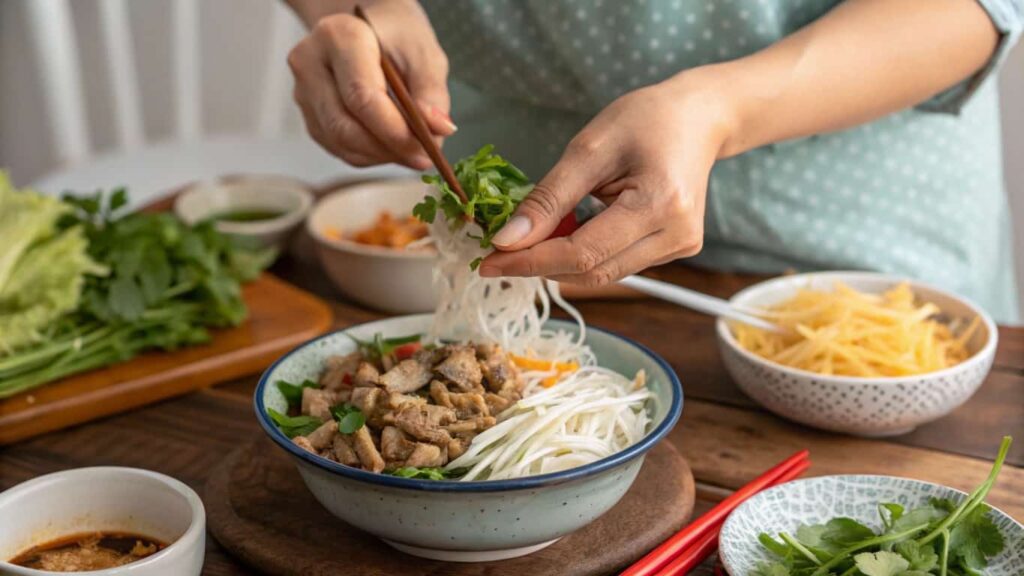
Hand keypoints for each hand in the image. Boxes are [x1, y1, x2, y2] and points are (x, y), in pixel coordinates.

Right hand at [287, 0, 454, 168]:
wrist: (371, 28)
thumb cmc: (397, 36)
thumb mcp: (424, 53)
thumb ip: (432, 92)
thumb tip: (438, 130)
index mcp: (338, 36)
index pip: (361, 96)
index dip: (395, 130)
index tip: (428, 146)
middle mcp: (310, 63)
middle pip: (345, 126)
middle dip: (389, 148)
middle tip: (424, 157)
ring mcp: (303, 92)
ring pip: (340, 142)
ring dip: (381, 155)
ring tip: (412, 149)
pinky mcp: (309, 115)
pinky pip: (338, 148)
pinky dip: (370, 155)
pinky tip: (391, 145)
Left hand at [478, 72, 736, 285]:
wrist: (699, 118)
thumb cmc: (646, 120)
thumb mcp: (589, 148)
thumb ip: (548, 198)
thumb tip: (507, 240)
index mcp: (660, 205)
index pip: (583, 253)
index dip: (531, 262)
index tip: (489, 261)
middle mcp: (677, 236)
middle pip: (593, 272)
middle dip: (540, 266)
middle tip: (497, 254)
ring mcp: (680, 248)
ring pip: (603, 274)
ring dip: (559, 263)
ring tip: (528, 240)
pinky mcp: (675, 250)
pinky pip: (617, 263)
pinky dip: (583, 255)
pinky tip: (565, 233)